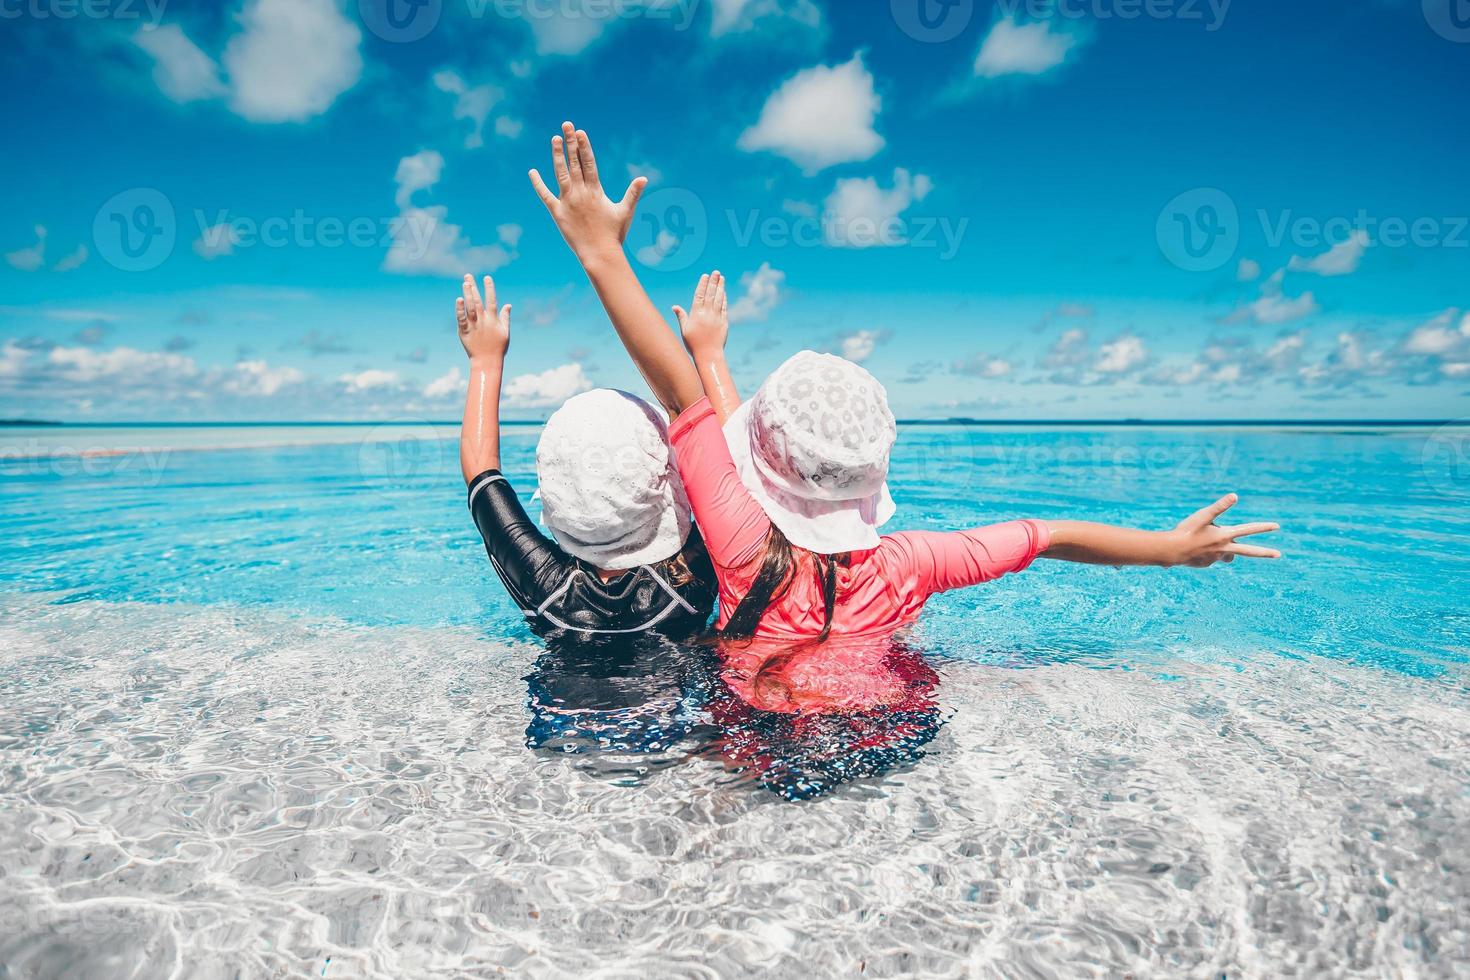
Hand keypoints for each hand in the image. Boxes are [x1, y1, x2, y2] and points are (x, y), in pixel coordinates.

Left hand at [456, 274, 510, 361]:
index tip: (487, 277)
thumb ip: (505, 317)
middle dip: (473, 287)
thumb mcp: (505, 332)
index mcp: (493, 320)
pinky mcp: (464, 331)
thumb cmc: (497, 348)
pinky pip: (461, 319)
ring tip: (464, 283)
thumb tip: (508, 304)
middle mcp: (483, 321)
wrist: (487, 362)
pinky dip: (460, 309)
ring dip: (468, 294)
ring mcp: (474, 326)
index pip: (492, 300)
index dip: (490, 288)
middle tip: (468, 276)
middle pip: (478, 301)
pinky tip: (459, 300)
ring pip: (470, 307)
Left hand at [529, 121, 646, 261]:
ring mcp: (567, 202)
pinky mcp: (557, 213)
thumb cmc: (614, 234)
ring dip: (557, 155)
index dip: (584, 147)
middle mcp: (580, 193)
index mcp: (596, 191)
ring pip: (560, 173)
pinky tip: (532, 171)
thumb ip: (633, 194)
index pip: (589, 163)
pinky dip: (538, 184)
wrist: (599, 254)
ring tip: (555, 139)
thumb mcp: (625, 212)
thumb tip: (644, 179)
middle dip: (570, 143)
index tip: (580, 132)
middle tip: (566, 125)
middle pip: (574, 163)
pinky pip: (545, 196)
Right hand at [673, 271, 727, 355]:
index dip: (703, 284)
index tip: (705, 275)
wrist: (709, 356)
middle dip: (713, 282)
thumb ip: (681, 316)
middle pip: (711, 294)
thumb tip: (674, 306)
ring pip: (719, 299)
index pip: (699, 295)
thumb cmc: (694, 344)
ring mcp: (717, 318)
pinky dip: (724, 299)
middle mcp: (707, 314)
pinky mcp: (724, 322)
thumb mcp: (684, 330)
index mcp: (696, 315)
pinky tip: (723, 292)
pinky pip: (724, 307)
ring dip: (720, 287)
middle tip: (716, 271)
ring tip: (722, 278)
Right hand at [1165, 494, 1281, 566]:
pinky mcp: (1207, 564)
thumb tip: (1235, 495)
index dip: (1263, 527)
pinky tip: (1193, 548)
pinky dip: (1205, 551)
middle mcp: (1224, 548)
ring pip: (1226, 553)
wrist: (1172, 551)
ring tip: (1206, 542)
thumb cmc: (1187, 531)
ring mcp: (1216, 558)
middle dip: (1265, 553)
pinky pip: (1211, 556)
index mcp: (1225, 535)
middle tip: (1278, 555)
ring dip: (1224, 549)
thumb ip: (1220, 506)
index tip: (1277, 526)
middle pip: (1249, 551)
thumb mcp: (1203, 515)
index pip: (1249, 530)